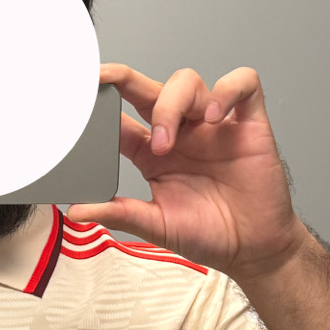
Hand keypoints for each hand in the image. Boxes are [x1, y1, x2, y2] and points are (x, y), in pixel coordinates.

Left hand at [66, 64, 310, 283]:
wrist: (252, 250)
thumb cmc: (208, 234)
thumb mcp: (155, 225)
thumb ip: (119, 213)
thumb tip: (76, 209)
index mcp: (151, 153)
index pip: (121, 117)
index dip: (102, 105)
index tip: (78, 101)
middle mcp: (180, 133)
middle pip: (148, 89)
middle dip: (123, 79)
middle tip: (103, 83)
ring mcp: (213, 126)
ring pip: (188, 83)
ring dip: (170, 104)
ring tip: (165, 142)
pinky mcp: (249, 125)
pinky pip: (244, 84)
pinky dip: (227, 91)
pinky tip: (213, 118)